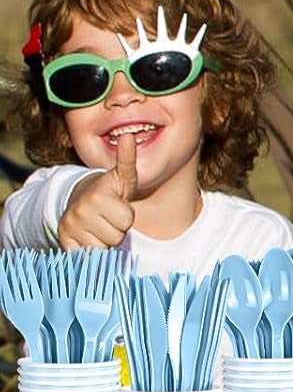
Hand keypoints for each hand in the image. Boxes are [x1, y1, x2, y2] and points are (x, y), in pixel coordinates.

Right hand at [58, 131, 137, 249]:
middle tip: (108, 216)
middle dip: (117, 228)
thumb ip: (127, 160)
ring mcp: (70, 227)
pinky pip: (90, 255)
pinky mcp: (64, 241)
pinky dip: (93, 249)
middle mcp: (81, 210)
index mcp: (98, 195)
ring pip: (105, 247)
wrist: (79, 201)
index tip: (117, 205)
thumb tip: (128, 136)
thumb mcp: (122, 177)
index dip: (126, 215)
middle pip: (117, 236)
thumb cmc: (109, 192)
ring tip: (99, 225)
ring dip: (106, 239)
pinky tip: (89, 235)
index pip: (127, 220)